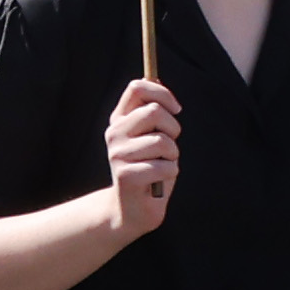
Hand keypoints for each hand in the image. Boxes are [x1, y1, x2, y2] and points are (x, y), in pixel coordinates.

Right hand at [98, 79, 181, 239]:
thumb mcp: (150, 137)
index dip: (162, 93)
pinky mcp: (126, 175)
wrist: (132, 209)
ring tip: (163, 166)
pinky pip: (165, 167)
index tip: (176, 109)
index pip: (137, 87)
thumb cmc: (149, 169)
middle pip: (154, 111)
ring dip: (173, 156)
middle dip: (173, 129)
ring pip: (163, 142)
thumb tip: (155, 80)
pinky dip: (170, 174)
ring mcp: (117, 154)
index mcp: (119, 119)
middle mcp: (114, 133)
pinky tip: (158, 182)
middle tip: (169, 146)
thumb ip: (151, 114)